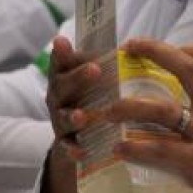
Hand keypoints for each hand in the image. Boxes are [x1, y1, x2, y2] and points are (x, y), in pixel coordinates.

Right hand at [44, 37, 106, 158]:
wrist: (77, 130)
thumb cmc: (92, 94)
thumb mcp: (96, 77)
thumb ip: (106, 63)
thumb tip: (133, 47)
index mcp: (64, 75)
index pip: (60, 60)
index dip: (60, 52)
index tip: (62, 41)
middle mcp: (58, 95)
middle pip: (62, 85)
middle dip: (78, 78)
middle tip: (95, 69)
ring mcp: (60, 118)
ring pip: (63, 117)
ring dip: (73, 116)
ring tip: (82, 117)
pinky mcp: (65, 141)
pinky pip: (67, 146)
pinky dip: (72, 149)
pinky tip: (80, 151)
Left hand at [101, 39, 192, 192]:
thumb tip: (170, 114)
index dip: (185, 46)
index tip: (157, 47)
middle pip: (187, 69)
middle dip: (156, 52)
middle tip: (127, 48)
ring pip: (164, 110)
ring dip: (130, 107)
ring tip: (108, 111)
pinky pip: (160, 150)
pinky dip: (136, 147)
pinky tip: (119, 149)